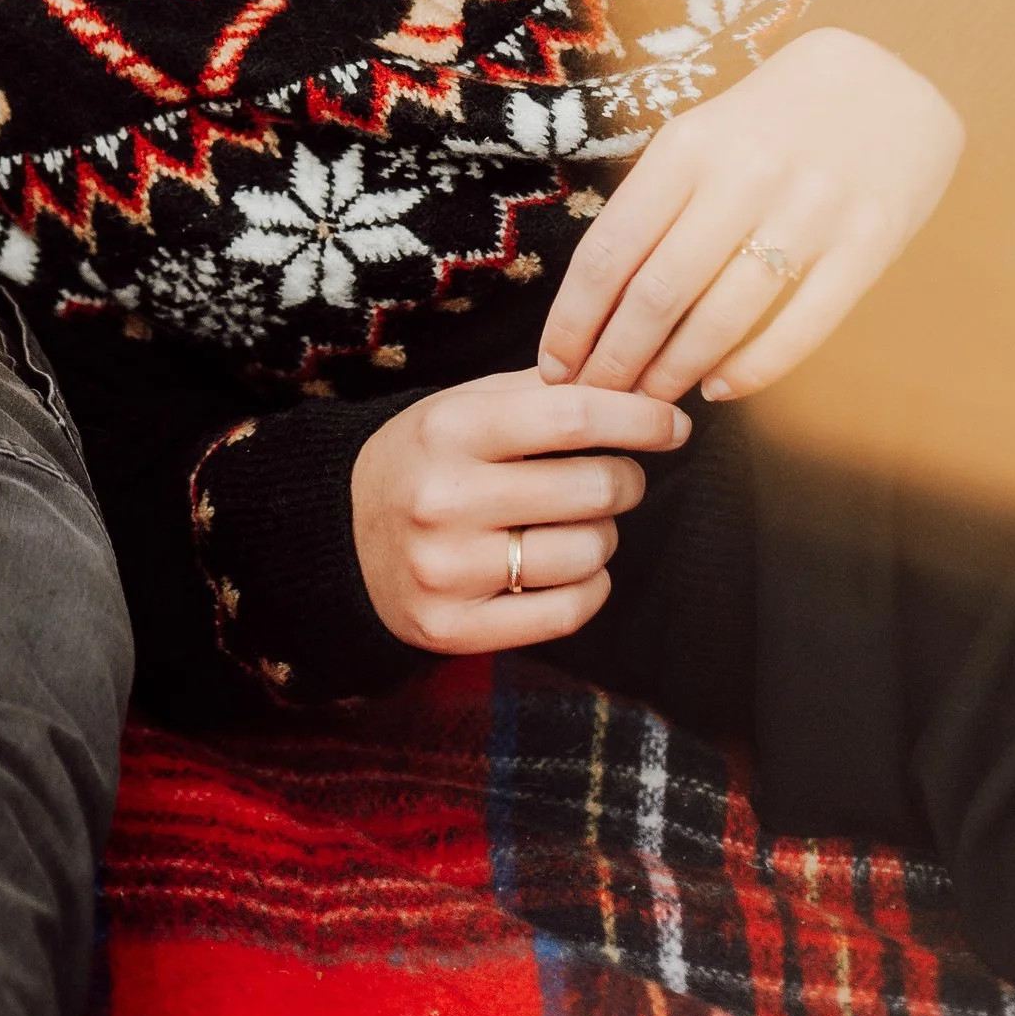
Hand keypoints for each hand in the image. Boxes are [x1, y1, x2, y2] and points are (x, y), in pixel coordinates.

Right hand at [350, 368, 690, 655]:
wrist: (340, 535)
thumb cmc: (424, 459)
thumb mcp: (462, 406)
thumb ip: (540, 392)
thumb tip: (636, 387)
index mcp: (448, 428)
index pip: (571, 416)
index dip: (638, 418)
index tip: (674, 425)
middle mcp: (444, 498)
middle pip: (590, 488)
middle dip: (625, 480)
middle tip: (616, 477)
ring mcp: (446, 569)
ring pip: (587, 553)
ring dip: (605, 536)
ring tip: (580, 523)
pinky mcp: (451, 628)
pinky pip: (567, 611)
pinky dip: (592, 587)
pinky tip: (576, 568)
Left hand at [537, 28, 963, 406]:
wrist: (890, 77)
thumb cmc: (775, 116)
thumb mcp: (704, 131)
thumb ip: (658, 201)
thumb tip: (600, 297)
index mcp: (689, 143)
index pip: (611, 249)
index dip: (575, 319)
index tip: (553, 364)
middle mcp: (744, 175)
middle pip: (659, 293)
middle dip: (616, 359)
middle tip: (595, 396)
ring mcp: (811, 210)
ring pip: (723, 317)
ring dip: (676, 371)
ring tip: (651, 400)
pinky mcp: (869, 242)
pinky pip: (801, 327)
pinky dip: (753, 370)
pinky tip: (722, 387)